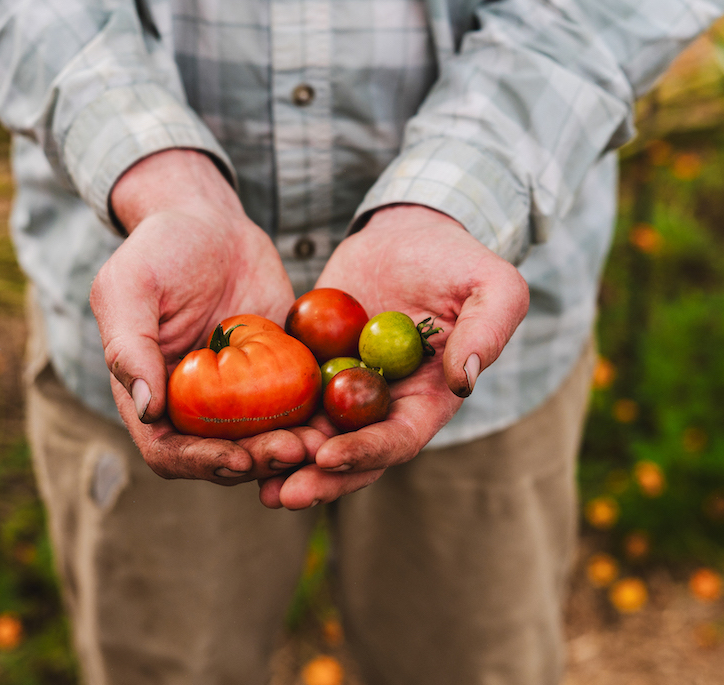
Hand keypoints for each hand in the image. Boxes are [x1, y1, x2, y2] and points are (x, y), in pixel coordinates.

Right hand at [90, 149, 309, 482]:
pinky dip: (320, 417)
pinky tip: (344, 417)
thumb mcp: (129, 287)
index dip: (201, 462)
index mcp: (153, 395)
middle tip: (295, 451)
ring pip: (267, 440)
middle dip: (259, 461)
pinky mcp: (279, 375)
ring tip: (322, 444)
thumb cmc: (159, 249)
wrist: (213, 223)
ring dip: (294, 449)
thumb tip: (147, 408)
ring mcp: (241, 395)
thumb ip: (128, 345)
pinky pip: (300, 406)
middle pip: (226, 455)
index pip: (169, 450)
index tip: (238, 459)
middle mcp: (196, 406)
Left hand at [258, 204, 529, 508]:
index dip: (366, 454)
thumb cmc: (459, 259)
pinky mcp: (313, 369)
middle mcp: (387, 406)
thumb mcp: (493, 286)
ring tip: (247, 475)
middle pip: (352, 455)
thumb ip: (488, 331)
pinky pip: (287, 401)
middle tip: (280, 493)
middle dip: (319, 477)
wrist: (408, 231)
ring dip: (285, 462)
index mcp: (430, 399)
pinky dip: (264, 420)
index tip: (329, 456)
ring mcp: (347, 391)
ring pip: (314, 437)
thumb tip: (464, 380)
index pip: (398, 440)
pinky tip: (231, 432)